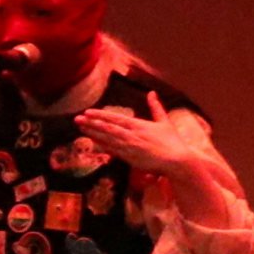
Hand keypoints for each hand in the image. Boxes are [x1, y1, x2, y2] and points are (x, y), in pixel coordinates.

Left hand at [74, 103, 196, 183]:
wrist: (176, 160)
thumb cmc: (172, 142)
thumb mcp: (164, 121)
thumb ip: (156, 107)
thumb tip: (152, 92)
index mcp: (138, 125)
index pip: (115, 118)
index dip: (100, 115)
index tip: (88, 112)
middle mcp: (131, 134)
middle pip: (107, 127)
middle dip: (91, 123)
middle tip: (77, 119)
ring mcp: (129, 147)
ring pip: (107, 138)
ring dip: (93, 133)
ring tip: (81, 128)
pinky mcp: (130, 158)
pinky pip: (113, 151)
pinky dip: (102, 146)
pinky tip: (93, 142)